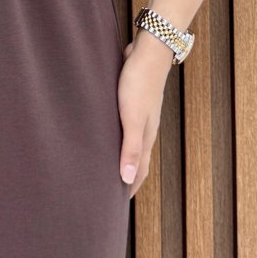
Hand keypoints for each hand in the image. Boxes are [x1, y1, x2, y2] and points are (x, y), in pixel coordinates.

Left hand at [117, 35, 173, 197]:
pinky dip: (117, 138)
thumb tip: (127, 180)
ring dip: (121, 158)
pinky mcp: (131, 101)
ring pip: (130, 144)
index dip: (129, 188)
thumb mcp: (132, 117)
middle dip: (126, 178)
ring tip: (107, 168)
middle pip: (135, 160)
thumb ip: (130, 148)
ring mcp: (139, 115)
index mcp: (146, 137)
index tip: (117, 206)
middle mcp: (145, 129)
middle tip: (109, 193)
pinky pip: (124, 127)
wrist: (149, 51)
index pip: (138, 171)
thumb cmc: (139, 83)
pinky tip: (107, 134)